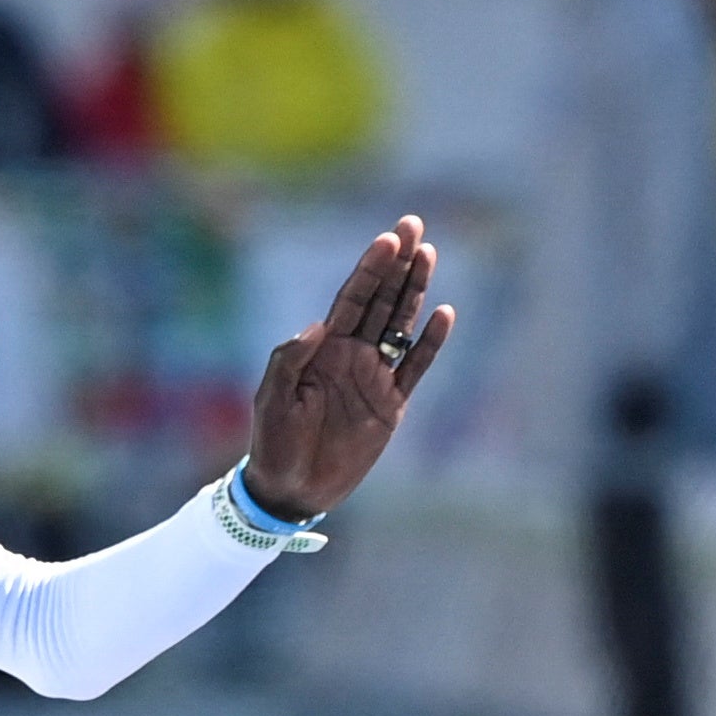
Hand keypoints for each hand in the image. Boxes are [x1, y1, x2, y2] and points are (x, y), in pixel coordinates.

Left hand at [238, 216, 453, 522]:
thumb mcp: (271, 398)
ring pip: (400, 324)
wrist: (291, 489)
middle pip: (380, 301)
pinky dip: (430, 344)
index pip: (351, 299)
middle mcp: (351, 355)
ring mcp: (373, 378)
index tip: (388, 239)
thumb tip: (319, 325)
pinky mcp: (390, 406)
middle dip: (397, 264)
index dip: (370, 269)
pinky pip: (414, 368)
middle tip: (414, 227)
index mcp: (323, 348)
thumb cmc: (273, 443)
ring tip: (429, 254)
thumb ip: (290, 358)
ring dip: (414, 291)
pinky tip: (443, 315)